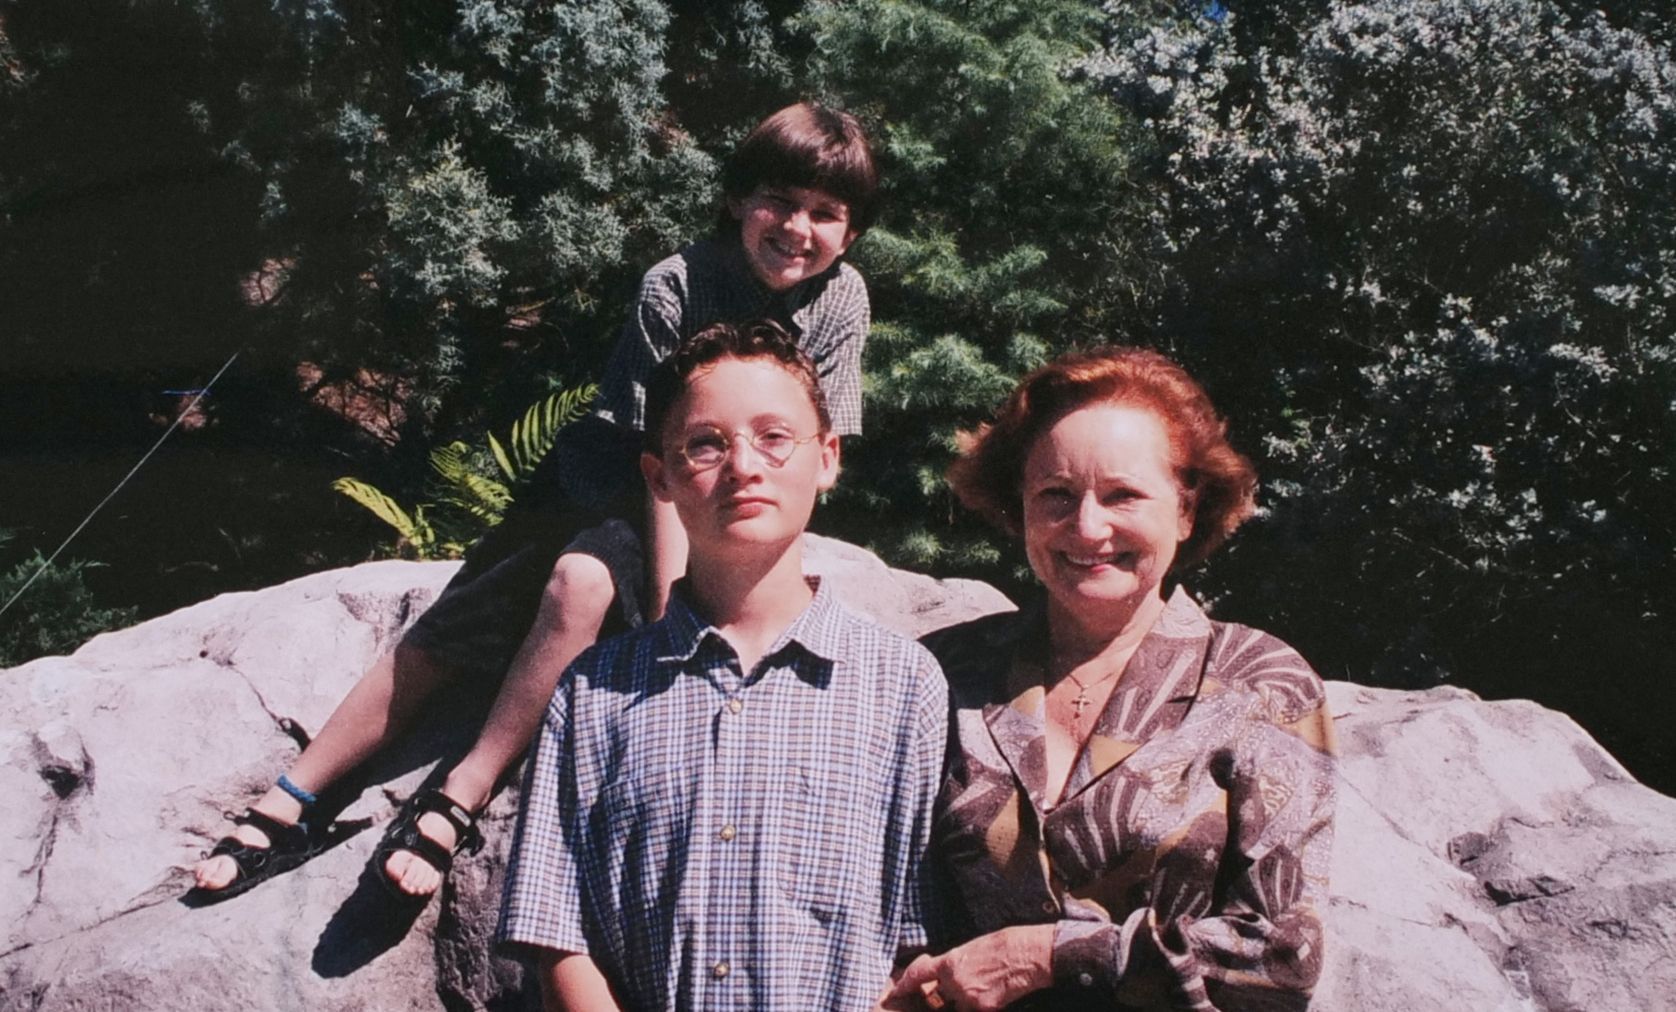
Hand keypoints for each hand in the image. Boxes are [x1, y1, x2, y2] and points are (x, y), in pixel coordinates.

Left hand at [882, 925, 1054, 1010]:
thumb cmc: (1004, 945)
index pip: (918, 974)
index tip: (896, 992)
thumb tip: (949, 974)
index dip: (905, 984)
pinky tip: (998, 994)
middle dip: (945, 997)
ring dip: (967, 1003)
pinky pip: (976, 1011)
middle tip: (967, 986)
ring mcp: (968, 998)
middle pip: (940, 998)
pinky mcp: (984, 1009)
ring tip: (987, 985)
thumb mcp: (972, 948)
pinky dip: (984, 1007)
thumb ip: (956, 964)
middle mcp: (955, 982)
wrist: (1027, 954)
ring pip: (959, 1008)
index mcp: (950, 962)